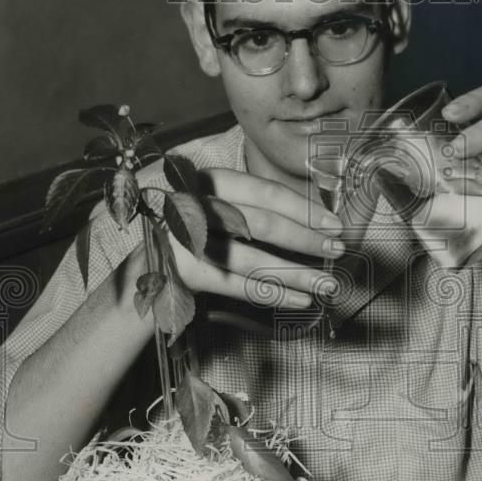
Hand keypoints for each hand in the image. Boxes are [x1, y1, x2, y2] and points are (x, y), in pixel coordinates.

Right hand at [141, 167, 343, 308]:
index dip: (303, 209)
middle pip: (261, 223)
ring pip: (253, 259)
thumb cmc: (193, 235)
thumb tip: (315, 221)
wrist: (144, 268)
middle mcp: (195, 205)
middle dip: (306, 239)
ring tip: (326, 284)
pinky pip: (238, 287)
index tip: (334, 224)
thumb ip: (255, 209)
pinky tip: (300, 299)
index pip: (264, 192)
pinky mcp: (183, 273)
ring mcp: (186, 241)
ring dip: (296, 273)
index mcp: (207, 181)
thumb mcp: (218, 209)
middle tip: (337, 251)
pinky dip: (273, 293)